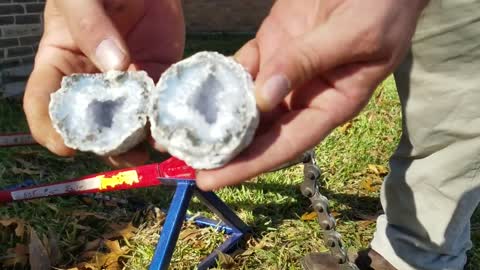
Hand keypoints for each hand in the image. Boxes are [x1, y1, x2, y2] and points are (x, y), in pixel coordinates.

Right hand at [23, 0, 184, 166]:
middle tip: (123, 153)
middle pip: (93, 120)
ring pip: (130, 117)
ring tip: (153, 147)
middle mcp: (92, 79)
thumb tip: (115, 66)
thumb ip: (90, 26)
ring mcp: (127, 78)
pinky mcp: (157, 71)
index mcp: (61, 63)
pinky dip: (166, 113)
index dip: (50, 128)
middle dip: (107, 143)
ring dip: (141, 137)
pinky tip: (171, 125)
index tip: (66, 147)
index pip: (44, 102)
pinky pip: (161, 97)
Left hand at [196, 0, 428, 189]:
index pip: (287, 144)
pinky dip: (219, 77)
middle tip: (184, 161)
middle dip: (224, 149)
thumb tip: (263, 98)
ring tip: (179, 132)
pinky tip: (195, 87)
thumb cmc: (383, 6)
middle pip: (259, 132)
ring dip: (214, 117)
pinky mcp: (270, 46)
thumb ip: (310, 62)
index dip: (249, 165)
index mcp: (331, 104)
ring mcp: (283, 71)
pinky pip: (239, 67)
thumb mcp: (355, 34)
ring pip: (244, 102)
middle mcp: (303, 96)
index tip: (211, 180)